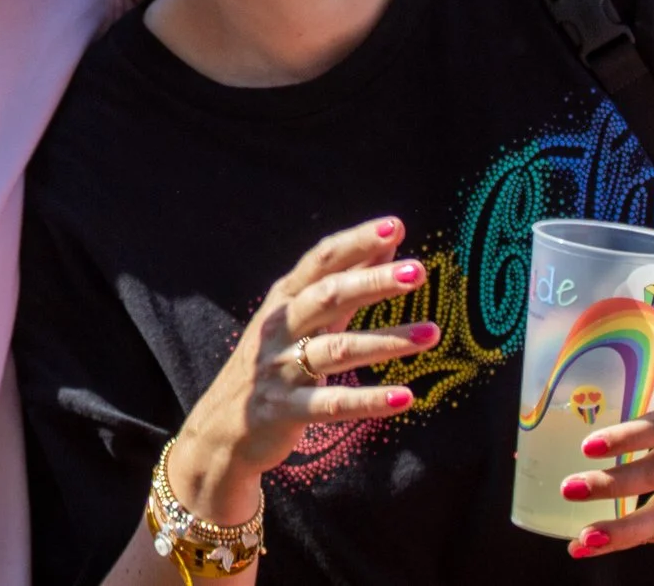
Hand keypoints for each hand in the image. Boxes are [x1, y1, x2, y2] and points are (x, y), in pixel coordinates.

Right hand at [168, 219, 436, 522]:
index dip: (356, 242)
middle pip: (328, 297)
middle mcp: (279, 328)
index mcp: (284, 300)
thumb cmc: (272, 362)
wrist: (221, 428)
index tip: (394, 226)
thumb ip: (342, 284)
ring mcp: (279, 369)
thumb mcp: (299, 319)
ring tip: (432, 333)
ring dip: (386, 340)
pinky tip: (406, 397)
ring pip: (336, 349)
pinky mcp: (285, 410)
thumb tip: (387, 246)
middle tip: (418, 272)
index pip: (321, 260)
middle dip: (373, 282)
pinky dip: (369, 400)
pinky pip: (332, 403)